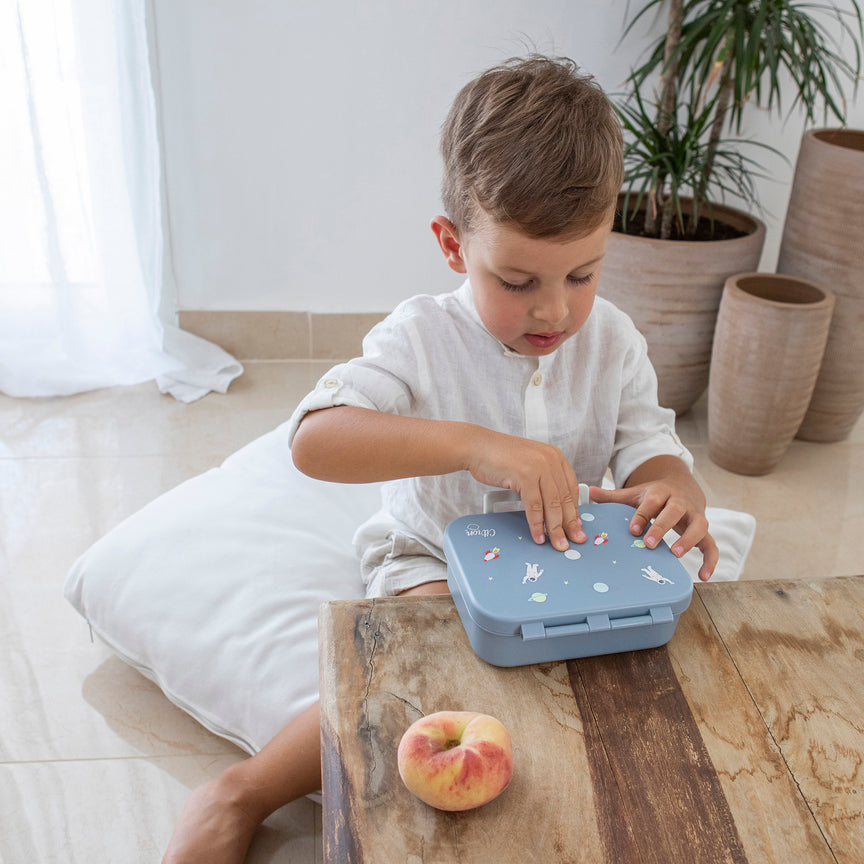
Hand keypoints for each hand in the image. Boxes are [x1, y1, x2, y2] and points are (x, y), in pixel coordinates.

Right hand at [463, 428, 585, 550]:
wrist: (477, 446)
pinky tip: (538, 535)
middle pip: (565, 498)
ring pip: (552, 504)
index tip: (575, 525)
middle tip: (574, 540)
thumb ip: (543, 479)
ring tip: (558, 543)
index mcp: (554, 456)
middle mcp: (550, 459)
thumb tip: (552, 506)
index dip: (575, 509)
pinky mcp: (525, 475)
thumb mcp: (529, 464)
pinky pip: (534, 506)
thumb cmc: (499, 457)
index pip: (571, 487)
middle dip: (569, 523)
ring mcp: (539, 466)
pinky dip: (536, 524)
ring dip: (555, 528)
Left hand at [589, 479, 717, 580]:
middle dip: (663, 526)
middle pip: (675, 511)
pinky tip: (702, 576)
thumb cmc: (655, 496)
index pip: (652, 501)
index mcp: (661, 492)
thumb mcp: (635, 494)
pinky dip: (711, 560)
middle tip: (649, 543)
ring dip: (689, 540)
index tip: (632, 530)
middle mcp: (680, 503)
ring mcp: (695, 516)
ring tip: (676, 554)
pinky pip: (712, 545)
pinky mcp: (704, 530)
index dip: (642, 515)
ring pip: (699, 526)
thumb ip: (613, 496)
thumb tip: (588, 492)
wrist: (682, 486)